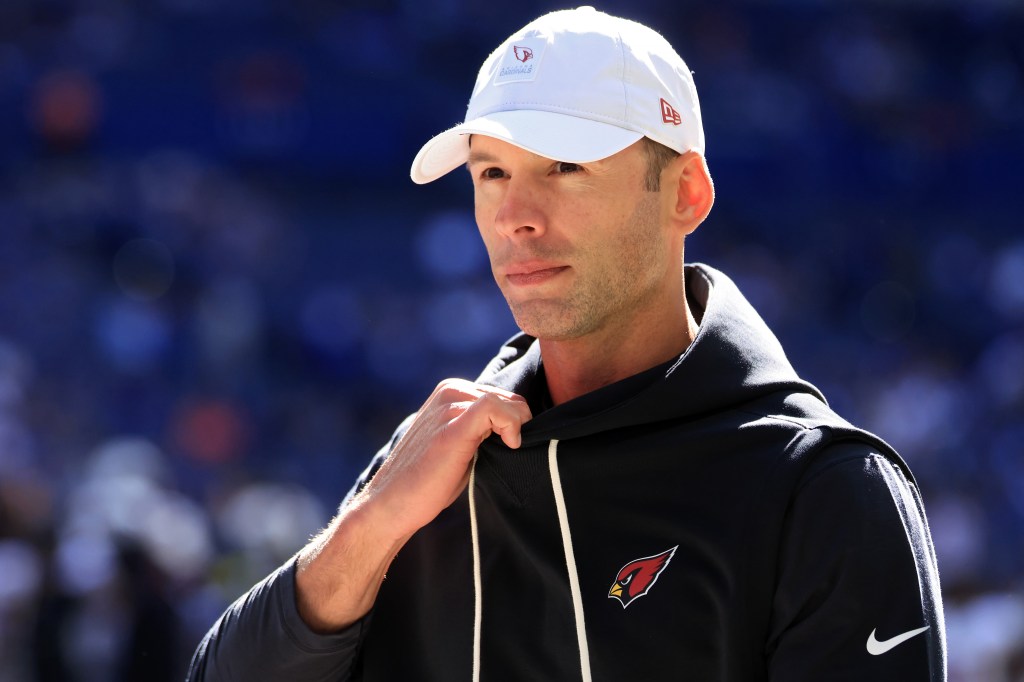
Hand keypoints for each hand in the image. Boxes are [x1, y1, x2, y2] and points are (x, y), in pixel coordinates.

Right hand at [295, 379, 530, 631]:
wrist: (392, 504)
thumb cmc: (429, 481)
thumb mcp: (461, 444)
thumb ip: (483, 427)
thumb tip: (522, 425)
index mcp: (450, 392)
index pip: (503, 395)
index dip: (517, 422)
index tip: (513, 448)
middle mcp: (449, 392)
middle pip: (508, 397)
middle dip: (519, 425)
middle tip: (510, 454)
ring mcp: (448, 407)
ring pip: (505, 401)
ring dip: (517, 428)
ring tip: (506, 454)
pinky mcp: (451, 426)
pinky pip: (493, 409)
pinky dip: (510, 425)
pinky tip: (510, 446)